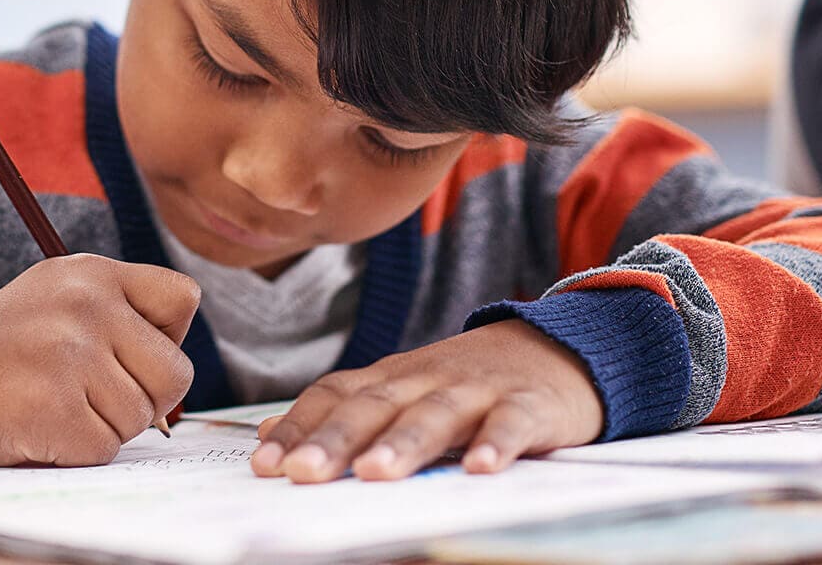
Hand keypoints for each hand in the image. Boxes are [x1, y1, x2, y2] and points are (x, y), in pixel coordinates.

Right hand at [0, 253, 199, 465]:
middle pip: (174, 374)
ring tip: (57, 404)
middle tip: (93, 393)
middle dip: (143, 397)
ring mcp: (68, 355)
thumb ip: (123, 315)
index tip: (128, 350)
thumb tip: (176, 378)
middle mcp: (84, 305)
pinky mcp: (53, 408)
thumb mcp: (61, 296)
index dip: (165, 337)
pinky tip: (42, 426)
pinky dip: (76, 451)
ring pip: (140, 417)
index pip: (181, 298)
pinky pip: (104, 448)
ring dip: (104, 426)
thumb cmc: (9, 347)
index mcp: (93, 273)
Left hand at [251, 319, 601, 481]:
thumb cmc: (464, 383)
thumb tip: (264, 433)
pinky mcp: (530, 405)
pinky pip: (512, 424)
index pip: (334, 396)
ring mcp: (478, 390)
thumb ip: (336, 412)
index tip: (265, 464)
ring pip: (436, 414)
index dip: (298, 426)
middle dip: (336, 439)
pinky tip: (480, 469)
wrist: (556, 348)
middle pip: (376, 406)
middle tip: (303, 472)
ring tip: (375, 473)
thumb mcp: (398, 390)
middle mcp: (426, 379)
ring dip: (405, 443)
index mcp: (389, 378)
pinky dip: (497, 443)